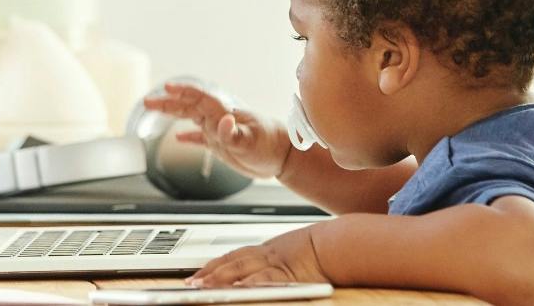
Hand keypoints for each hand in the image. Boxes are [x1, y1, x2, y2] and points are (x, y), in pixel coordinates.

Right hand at [140, 80, 292, 178]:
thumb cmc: (271, 146)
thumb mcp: (251, 142)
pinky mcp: (222, 144)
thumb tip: (223, 121)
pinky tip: (177, 139)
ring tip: (154, 109)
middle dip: (169, 102)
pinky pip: (200, 138)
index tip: (167, 87)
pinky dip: (188, 137)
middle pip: (190, 105)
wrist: (283, 156)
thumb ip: (235, 133)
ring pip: (191, 117)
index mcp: (225, 112)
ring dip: (173, 113)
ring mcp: (219, 130)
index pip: (199, 98)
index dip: (183, 91)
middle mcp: (219, 118)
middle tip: (148, 101)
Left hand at [186, 223, 326, 287]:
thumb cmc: (324, 249)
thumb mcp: (297, 250)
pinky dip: (251, 282)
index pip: (236, 255)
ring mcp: (277, 264)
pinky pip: (266, 278)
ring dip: (221, 277)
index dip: (216, 264)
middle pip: (233, 261)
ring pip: (242, 268)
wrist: (341, 243)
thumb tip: (261, 272)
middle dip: (210, 272)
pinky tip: (238, 288)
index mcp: (270, 249)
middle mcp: (269, 254)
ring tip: (203, 286)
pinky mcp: (287, 274)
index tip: (200, 273)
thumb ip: (281, 259)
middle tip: (192, 283)